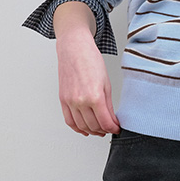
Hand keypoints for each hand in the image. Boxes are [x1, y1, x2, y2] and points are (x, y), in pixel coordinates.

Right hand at [56, 4, 118, 135]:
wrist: (74, 49)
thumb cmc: (90, 60)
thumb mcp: (106, 83)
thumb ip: (108, 104)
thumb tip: (111, 118)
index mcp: (94, 96)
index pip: (105, 122)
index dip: (113, 129)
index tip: (116, 128)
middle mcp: (80, 101)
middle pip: (93, 126)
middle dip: (104, 130)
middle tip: (110, 128)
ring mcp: (70, 102)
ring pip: (81, 126)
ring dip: (92, 131)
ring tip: (99, 130)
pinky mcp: (63, 100)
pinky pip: (69, 121)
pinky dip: (77, 128)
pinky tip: (84, 129)